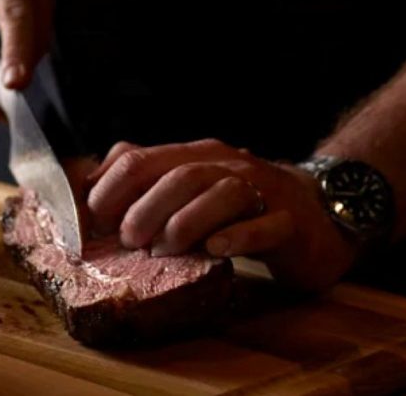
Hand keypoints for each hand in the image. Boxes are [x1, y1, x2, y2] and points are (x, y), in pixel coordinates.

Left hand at [85, 139, 358, 290]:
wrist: (320, 212)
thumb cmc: (241, 207)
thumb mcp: (190, 189)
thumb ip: (144, 184)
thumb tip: (86, 190)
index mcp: (195, 156)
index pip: (141, 159)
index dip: (110, 189)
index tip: (94, 220)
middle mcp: (228, 166)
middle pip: (179, 176)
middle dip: (144, 209)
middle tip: (130, 240)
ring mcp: (263, 192)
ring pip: (222, 194)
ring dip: (185, 223)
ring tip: (165, 250)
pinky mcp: (291, 223)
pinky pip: (264, 226)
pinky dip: (237, 237)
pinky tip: (216, 249)